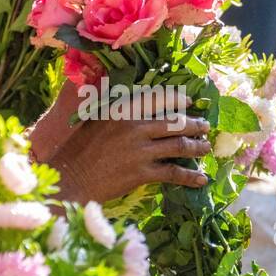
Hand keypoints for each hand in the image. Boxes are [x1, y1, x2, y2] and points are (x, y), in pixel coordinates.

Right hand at [29, 81, 210, 202]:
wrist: (70, 180)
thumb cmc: (76, 151)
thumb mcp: (91, 120)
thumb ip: (111, 107)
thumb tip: (126, 96)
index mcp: (121, 110)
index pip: (156, 99)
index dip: (177, 99)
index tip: (191, 102)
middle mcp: (133, 127)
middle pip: (173, 122)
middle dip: (194, 124)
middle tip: (205, 126)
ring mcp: (139, 150)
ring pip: (178, 145)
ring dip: (196, 147)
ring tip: (205, 148)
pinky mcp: (142, 173)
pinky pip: (173, 172)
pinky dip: (189, 176)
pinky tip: (201, 179)